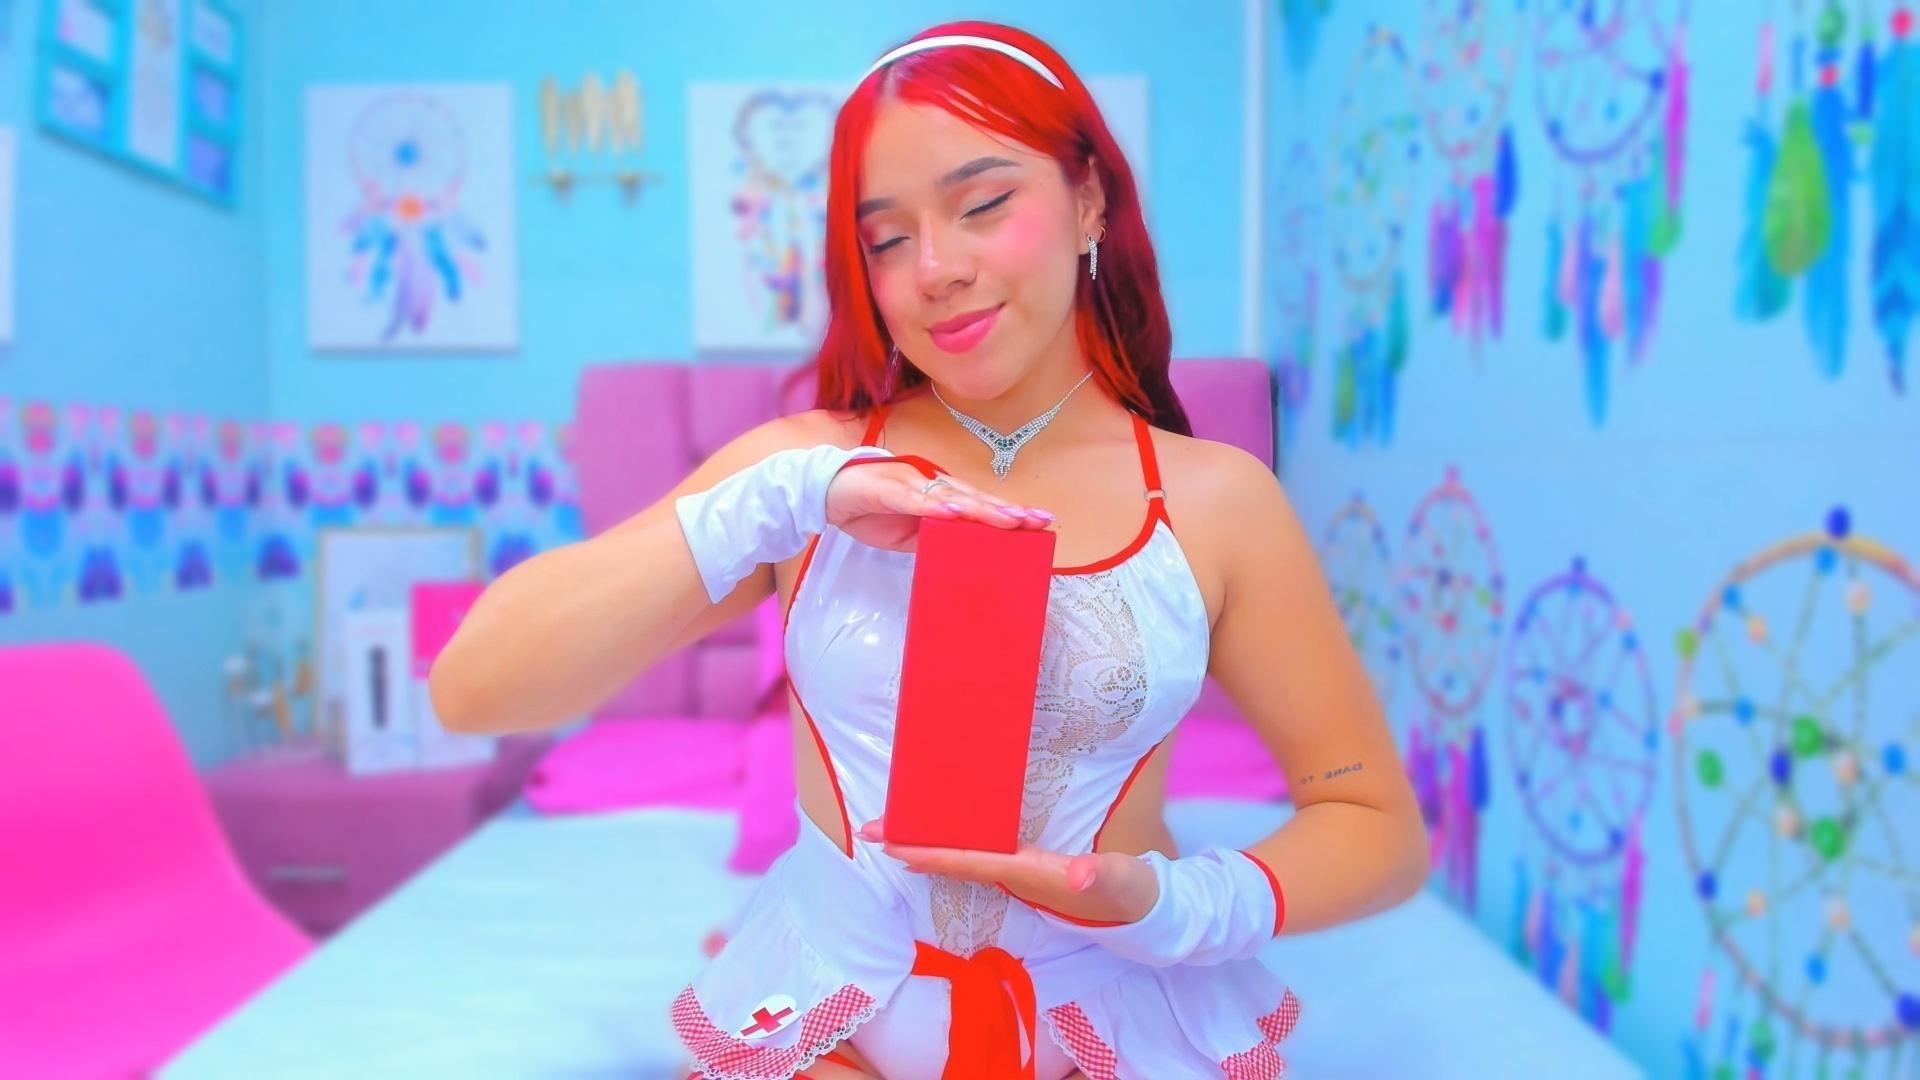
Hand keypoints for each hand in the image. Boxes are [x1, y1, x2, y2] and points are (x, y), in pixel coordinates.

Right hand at [825, 459, 1052, 552]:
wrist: (827, 491)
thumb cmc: (871, 509)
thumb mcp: (909, 534)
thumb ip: (935, 539)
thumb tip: (962, 556)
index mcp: (939, 496)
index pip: (980, 506)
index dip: (1009, 514)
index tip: (1040, 524)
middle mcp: (932, 485)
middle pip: (976, 499)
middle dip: (1007, 512)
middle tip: (1038, 522)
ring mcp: (913, 485)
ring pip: (953, 497)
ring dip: (981, 509)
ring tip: (1008, 520)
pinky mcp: (889, 488)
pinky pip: (915, 499)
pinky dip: (933, 506)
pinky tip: (953, 513)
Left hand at [858, 817, 1160, 925]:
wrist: (1140, 911)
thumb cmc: (1130, 893)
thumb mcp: (1123, 882)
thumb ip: (1103, 876)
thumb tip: (1080, 875)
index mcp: (1031, 874)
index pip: (972, 863)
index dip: (932, 855)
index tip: (894, 847)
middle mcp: (1015, 876)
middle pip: (954, 861)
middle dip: (913, 848)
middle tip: (869, 831)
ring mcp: (1017, 874)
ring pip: (961, 857)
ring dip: (926, 846)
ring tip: (889, 830)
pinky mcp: (1025, 867)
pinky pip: (977, 853)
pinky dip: (950, 844)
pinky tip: (934, 835)